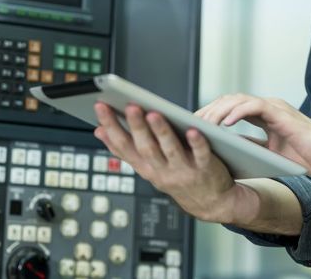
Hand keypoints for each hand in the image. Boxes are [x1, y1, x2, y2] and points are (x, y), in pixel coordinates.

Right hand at [92, 102, 250, 223]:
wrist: (211, 203)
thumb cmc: (177, 178)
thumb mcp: (147, 168)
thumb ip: (125, 150)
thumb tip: (99, 131)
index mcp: (146, 168)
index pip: (124, 147)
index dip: (111, 128)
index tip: (100, 106)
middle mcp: (162, 171)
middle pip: (146, 148)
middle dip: (136, 127)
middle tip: (129, 106)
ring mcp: (184, 171)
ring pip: (171, 150)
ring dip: (161, 133)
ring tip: (153, 113)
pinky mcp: (205, 168)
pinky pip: (201, 155)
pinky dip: (197, 143)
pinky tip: (193, 130)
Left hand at [196, 94, 310, 176]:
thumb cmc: (306, 157)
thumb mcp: (270, 153)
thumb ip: (251, 145)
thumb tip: (228, 148)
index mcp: (265, 114)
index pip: (232, 107)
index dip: (212, 114)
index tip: (196, 125)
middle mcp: (267, 106)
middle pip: (230, 100)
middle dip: (209, 110)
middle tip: (192, 124)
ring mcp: (274, 107)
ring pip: (238, 100)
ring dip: (218, 111)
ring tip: (204, 124)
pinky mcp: (281, 113)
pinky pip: (254, 106)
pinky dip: (237, 113)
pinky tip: (225, 125)